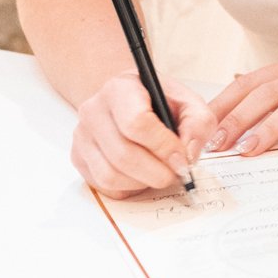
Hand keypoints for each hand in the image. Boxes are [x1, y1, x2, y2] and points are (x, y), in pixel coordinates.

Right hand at [72, 72, 212, 198]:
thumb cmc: (157, 102)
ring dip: (143, 182)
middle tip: (176, 174)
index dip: (164, 147)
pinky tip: (141, 175)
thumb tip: (188, 156)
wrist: (128, 100)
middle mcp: (94, 111)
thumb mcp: (187, 102)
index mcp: (120, 89)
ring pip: (111, 175)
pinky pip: (103, 186)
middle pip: (123, 155)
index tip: (182, 159)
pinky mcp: (78, 158)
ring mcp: (82, 136)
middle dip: (157, 172)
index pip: (136, 123)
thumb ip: (199, 123)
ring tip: (159, 173)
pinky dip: (128, 188)